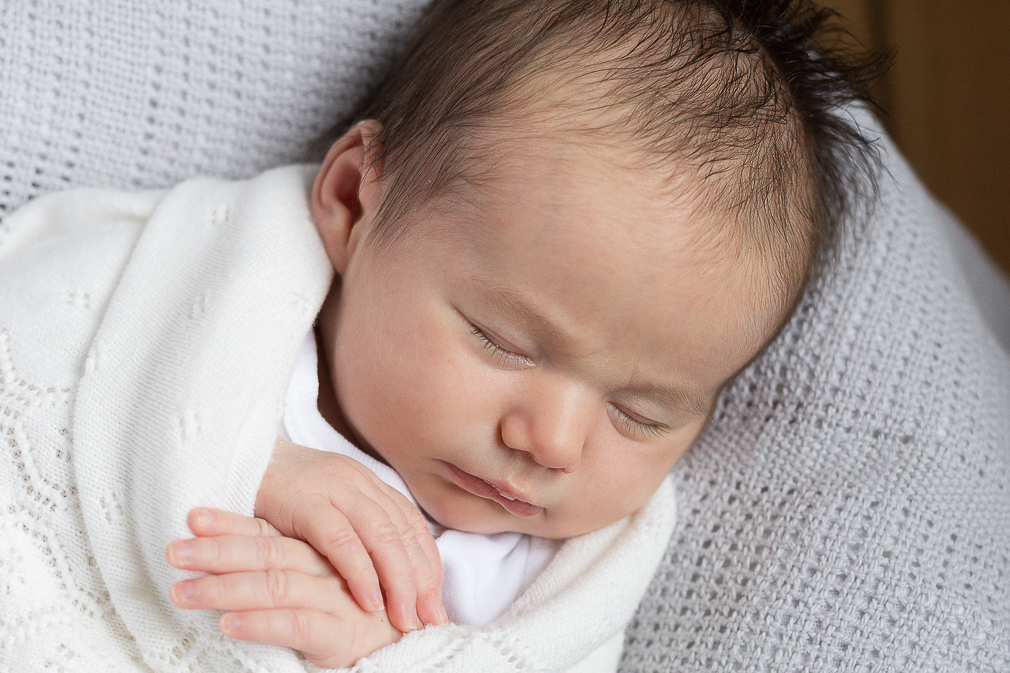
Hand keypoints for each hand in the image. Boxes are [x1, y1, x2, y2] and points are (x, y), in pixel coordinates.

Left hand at [166, 508, 401, 667]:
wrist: (404, 645)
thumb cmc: (352, 612)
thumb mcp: (318, 581)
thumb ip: (285, 564)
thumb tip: (232, 556)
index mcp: (320, 547)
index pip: (267, 530)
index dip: (229, 522)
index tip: (190, 517)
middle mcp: (326, 565)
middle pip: (267, 549)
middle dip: (216, 550)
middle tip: (173, 551)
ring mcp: (334, 596)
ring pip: (275, 584)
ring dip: (224, 587)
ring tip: (180, 592)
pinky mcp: (339, 631)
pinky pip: (296, 624)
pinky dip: (260, 623)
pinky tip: (227, 625)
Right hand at [255, 438, 445, 631]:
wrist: (238, 461)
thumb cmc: (282, 495)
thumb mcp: (329, 507)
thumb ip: (357, 529)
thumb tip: (389, 572)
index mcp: (369, 484)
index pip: (412, 525)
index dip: (428, 563)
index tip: (436, 600)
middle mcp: (359, 483)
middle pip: (403, 533)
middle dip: (421, 579)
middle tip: (430, 616)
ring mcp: (334, 489)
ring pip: (382, 536)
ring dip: (398, 580)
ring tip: (406, 616)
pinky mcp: (306, 502)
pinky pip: (342, 540)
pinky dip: (360, 572)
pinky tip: (369, 600)